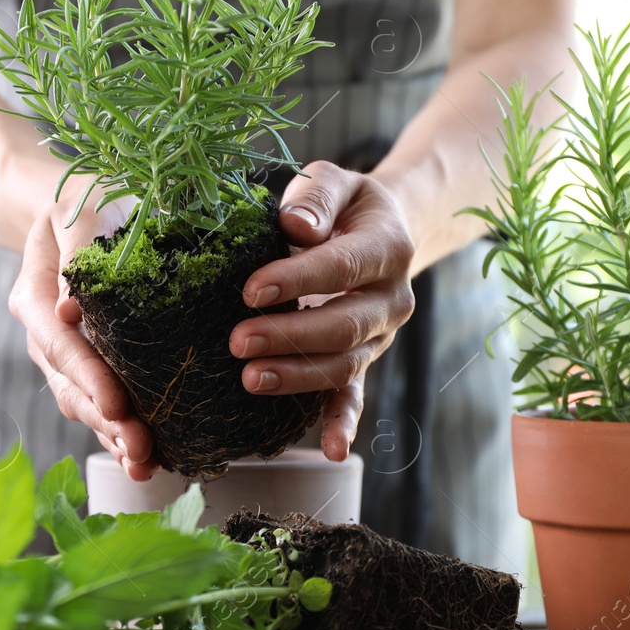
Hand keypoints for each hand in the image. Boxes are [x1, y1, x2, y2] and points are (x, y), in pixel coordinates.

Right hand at [8, 191, 157, 480]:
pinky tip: (143, 457)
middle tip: (140, 448)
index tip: (116, 404)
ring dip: (111, 435)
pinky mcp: (83, 362)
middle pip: (69, 386)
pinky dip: (115, 430)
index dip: (87, 377)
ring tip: (144, 464)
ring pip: (80, 402)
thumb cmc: (86, 201)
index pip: (60, 345)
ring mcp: (60, 353)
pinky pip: (94, 402)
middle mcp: (42, 332)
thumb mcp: (82, 210)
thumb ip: (79, 250)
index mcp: (34, 297)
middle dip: (105, 421)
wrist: (76, 206)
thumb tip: (73, 309)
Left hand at [229, 162, 416, 462]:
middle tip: (237, 340)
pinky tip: (330, 449)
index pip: (342, 267)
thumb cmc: (345, 204)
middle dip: (290, 337)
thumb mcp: (334, 180)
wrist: (384, 229)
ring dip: (297, 376)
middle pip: (344, 326)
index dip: (299, 280)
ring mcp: (380, 336)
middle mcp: (392, 299)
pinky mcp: (364, 359)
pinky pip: (354, 395)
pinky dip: (343, 423)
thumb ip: (316, 196)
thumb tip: (295, 226)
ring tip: (250, 378)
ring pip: (343, 365)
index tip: (251, 289)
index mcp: (388, 248)